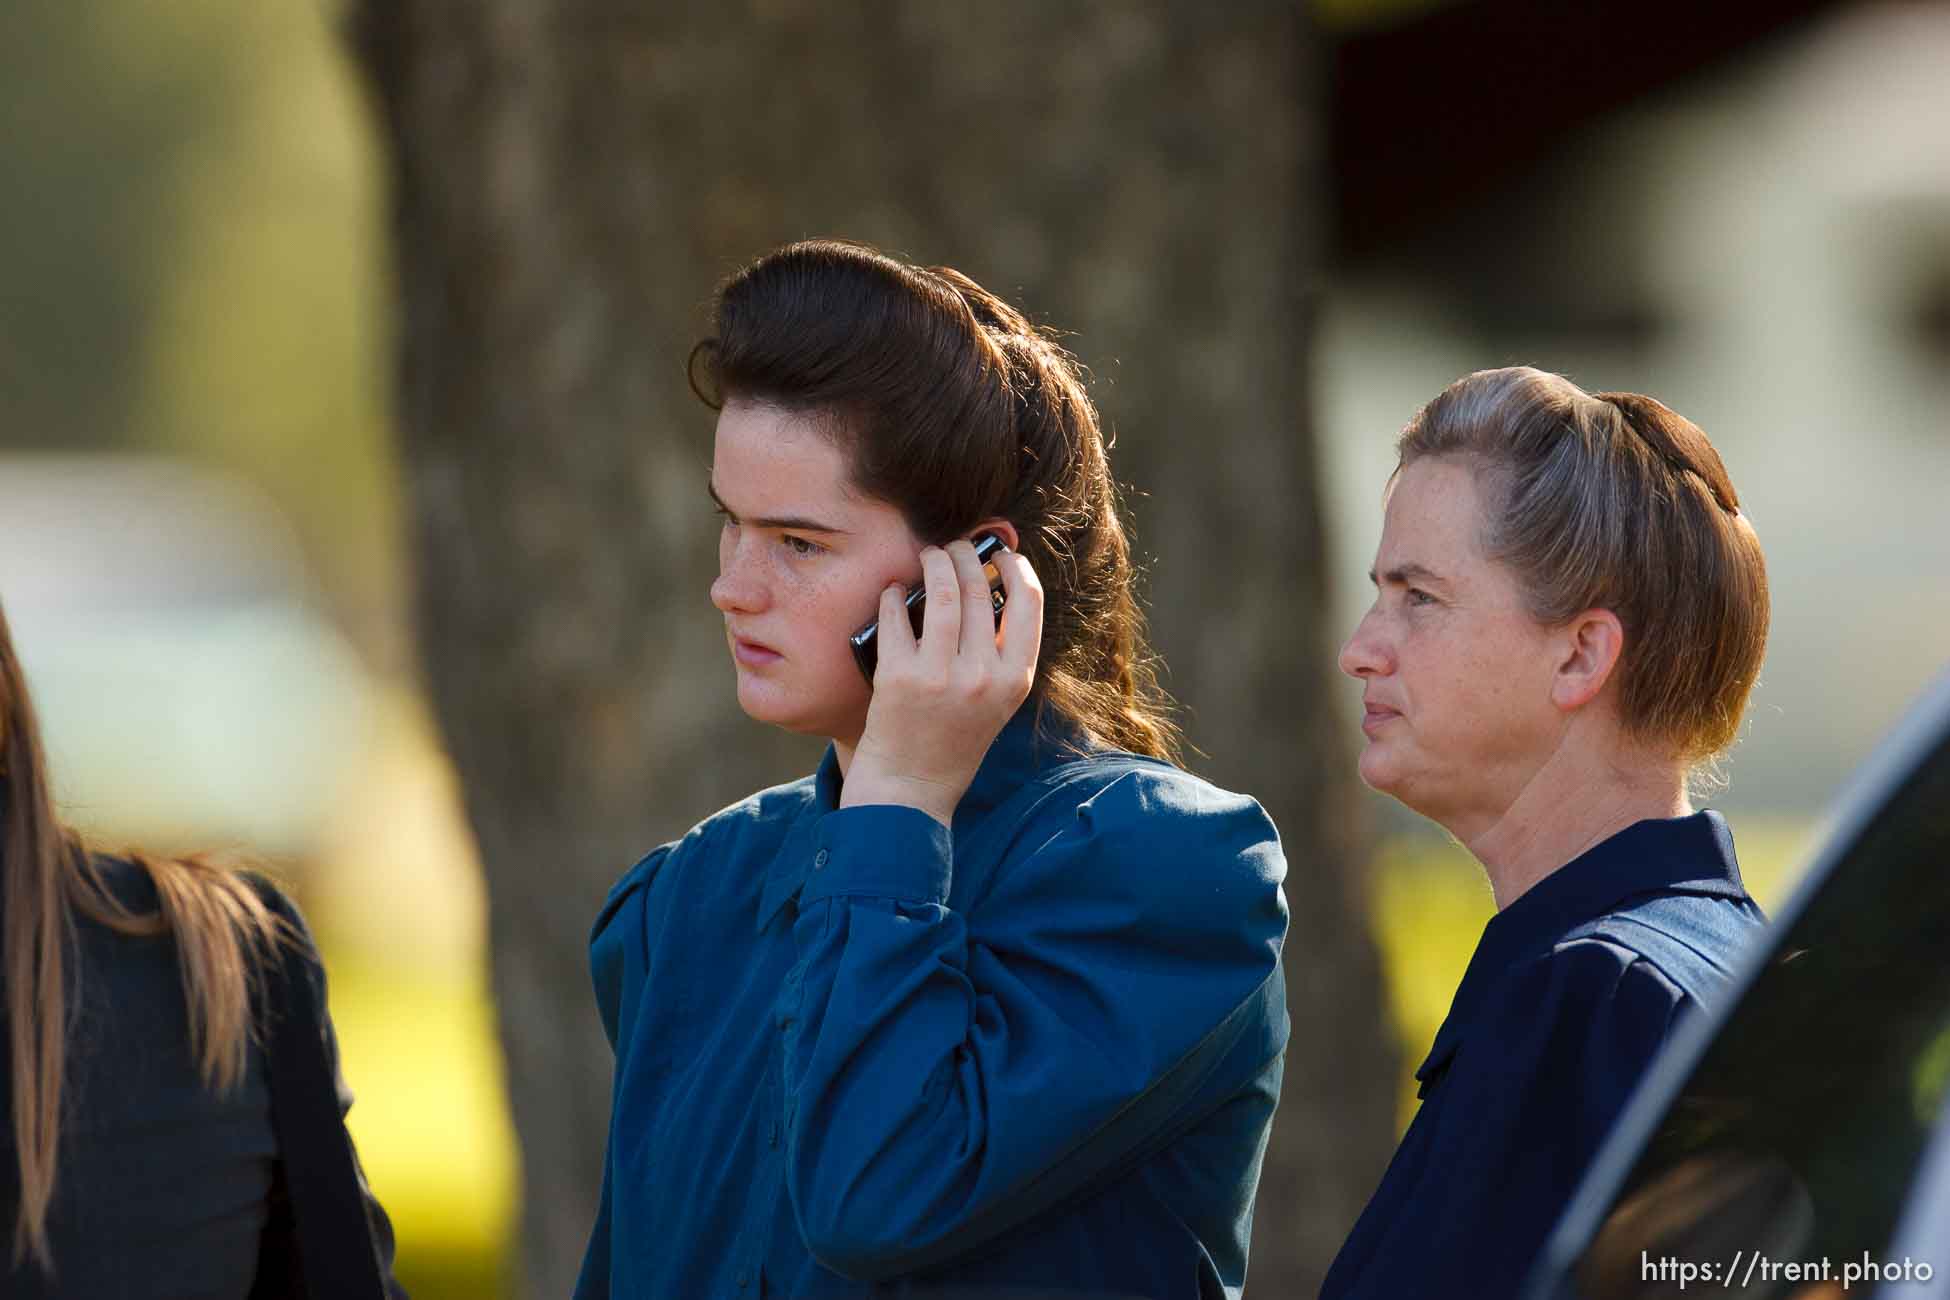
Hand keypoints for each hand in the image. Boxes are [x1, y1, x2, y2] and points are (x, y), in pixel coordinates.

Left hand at [840, 539, 1044, 825]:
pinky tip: (894, 591)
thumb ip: (1000, 652)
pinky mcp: (898, 676)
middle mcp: (982, 676)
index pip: (1029, 603)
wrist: (911, 787)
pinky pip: (897, 614)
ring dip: (934, 561)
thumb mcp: (996, 701)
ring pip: (943, 591)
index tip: (1002, 554)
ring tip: (929, 555)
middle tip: (955, 547)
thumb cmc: (953, 738)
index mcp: (1014, 680)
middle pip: (980, 588)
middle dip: (967, 554)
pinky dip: (894, 594)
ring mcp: (940, 676)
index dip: (1016, 568)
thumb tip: (991, 584)